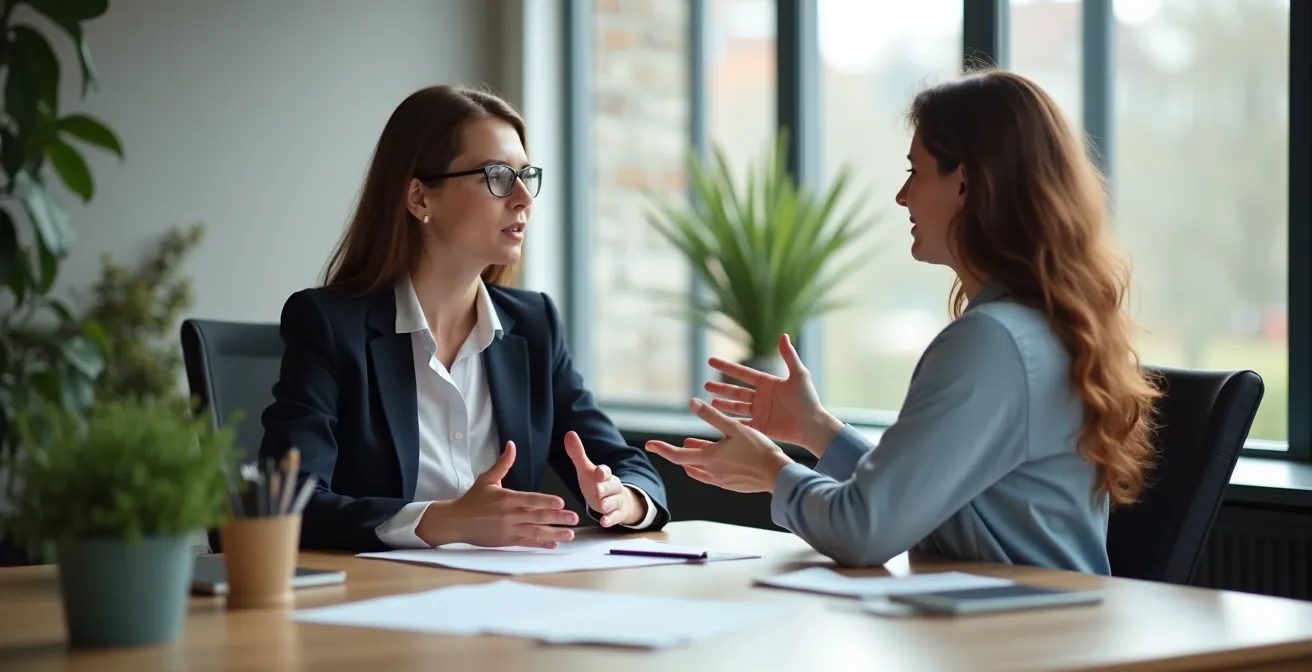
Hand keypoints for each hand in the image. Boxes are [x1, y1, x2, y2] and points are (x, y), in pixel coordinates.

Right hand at [418, 441, 578, 548]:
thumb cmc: (473, 499)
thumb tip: (512, 444)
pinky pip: (527, 542)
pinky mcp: (506, 541)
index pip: (530, 500)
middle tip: (575, 519)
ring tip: (570, 534)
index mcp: (506, 498)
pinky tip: (553, 543)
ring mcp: (508, 530)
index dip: (546, 501)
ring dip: (554, 533)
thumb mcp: (487, 479)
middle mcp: (509, 515)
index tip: (561, 502)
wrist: (456, 522)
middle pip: (537, 517)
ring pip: (535, 532)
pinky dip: (540, 543)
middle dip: (558, 518)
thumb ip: (503, 464)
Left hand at [564, 431, 645, 526]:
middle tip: (599, 490)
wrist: (618, 501)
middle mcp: (613, 487)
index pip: (605, 471)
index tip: (598, 471)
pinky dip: (610, 519)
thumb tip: (569, 433)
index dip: (602, 471)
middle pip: (612, 486)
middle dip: (606, 488)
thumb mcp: (587, 470)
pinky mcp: (617, 514)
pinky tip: (604, 522)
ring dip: (608, 504)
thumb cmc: (599, 484)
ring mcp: (616, 501)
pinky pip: (615, 517)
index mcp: (605, 475)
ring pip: (615, 501)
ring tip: (602, 506)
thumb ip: (578, 454)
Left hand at [645, 398, 793, 493]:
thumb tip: (692, 402)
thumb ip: (712, 416)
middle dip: (675, 453)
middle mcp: (711, 472)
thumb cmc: (759, 450)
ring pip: (698, 470)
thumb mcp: (734, 428)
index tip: (649, 445)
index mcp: (709, 459)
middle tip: (665, 446)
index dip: (661, 449)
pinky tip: (712, 459)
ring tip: (690, 445)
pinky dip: (705, 466)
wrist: (777, 475)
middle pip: (686, 463)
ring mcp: (721, 481)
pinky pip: (710, 476)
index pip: (677, 455)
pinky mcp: (730, 485)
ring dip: (691, 458)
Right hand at [706, 334, 841, 455]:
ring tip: (708, 401)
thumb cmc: (808, 399)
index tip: (711, 361)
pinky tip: (719, 419)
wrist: (813, 425)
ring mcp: (760, 412)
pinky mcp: (761, 426)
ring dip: (722, 404)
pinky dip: (730, 421)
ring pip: (736, 407)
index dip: (727, 367)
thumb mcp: (799, 375)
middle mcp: (761, 397)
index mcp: (767, 383)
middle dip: (720, 387)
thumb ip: (789, 356)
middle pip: (736, 391)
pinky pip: (742, 423)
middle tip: (705, 384)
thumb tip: (783, 335)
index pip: (742, 373)